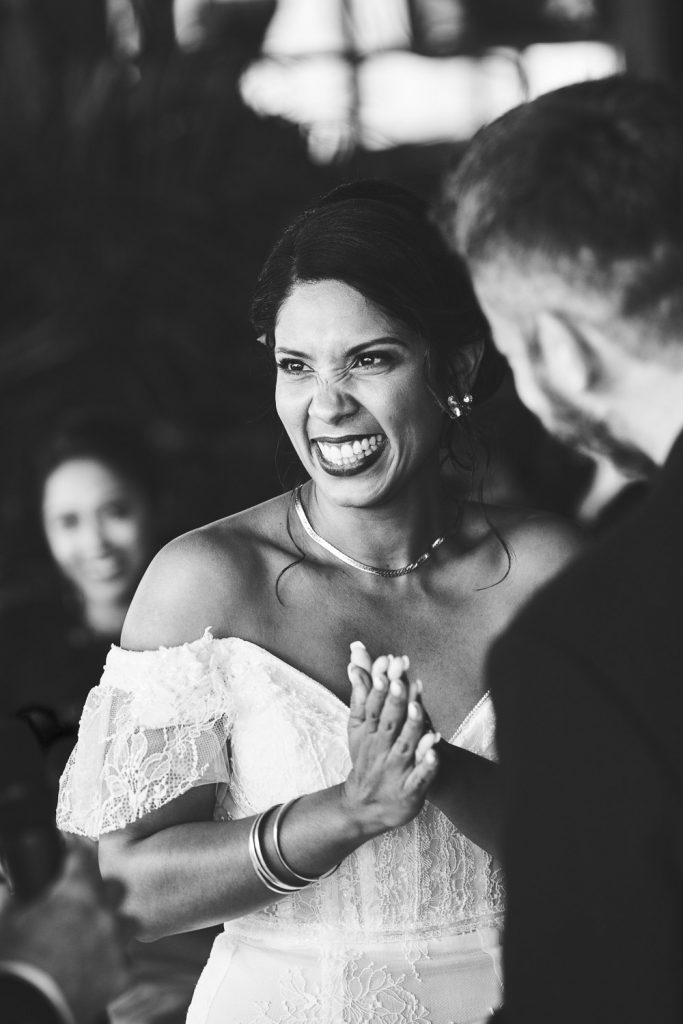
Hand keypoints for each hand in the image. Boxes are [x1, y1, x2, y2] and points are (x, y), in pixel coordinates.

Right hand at [0, 838, 134, 1023]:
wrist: (30, 1006)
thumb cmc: (17, 961)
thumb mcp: (8, 923)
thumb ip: (9, 898)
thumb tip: (3, 885)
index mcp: (76, 893)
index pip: (85, 855)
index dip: (79, 850)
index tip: (74, 851)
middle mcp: (103, 912)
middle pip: (117, 888)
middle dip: (104, 892)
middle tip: (87, 903)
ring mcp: (116, 943)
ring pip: (129, 923)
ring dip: (115, 927)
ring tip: (98, 937)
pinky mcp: (121, 974)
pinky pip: (126, 962)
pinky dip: (114, 964)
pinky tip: (99, 970)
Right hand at [342, 648, 438, 838]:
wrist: (366, 805)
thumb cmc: (367, 757)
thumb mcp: (358, 728)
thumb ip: (361, 694)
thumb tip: (354, 660)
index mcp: (369, 734)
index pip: (372, 707)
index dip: (379, 687)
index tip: (385, 665)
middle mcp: (381, 750)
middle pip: (388, 724)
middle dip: (395, 703)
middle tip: (401, 682)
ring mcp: (395, 770)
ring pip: (405, 747)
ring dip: (412, 729)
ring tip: (420, 710)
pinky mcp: (410, 790)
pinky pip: (420, 778)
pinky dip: (427, 766)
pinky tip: (436, 752)